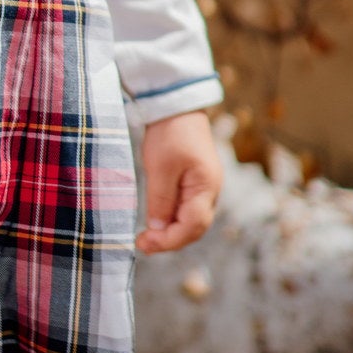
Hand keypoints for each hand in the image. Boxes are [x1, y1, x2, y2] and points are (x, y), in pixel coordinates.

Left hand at [136, 110, 222, 254]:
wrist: (177, 108)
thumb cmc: (170, 133)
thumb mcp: (160, 168)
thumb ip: (161, 200)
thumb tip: (157, 229)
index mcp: (206, 187)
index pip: (192, 226)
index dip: (169, 240)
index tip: (144, 243)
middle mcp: (210, 191)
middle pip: (194, 228)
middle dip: (169, 241)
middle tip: (142, 244)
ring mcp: (204, 188)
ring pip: (191, 221)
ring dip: (170, 233)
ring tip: (146, 237)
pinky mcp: (195, 183)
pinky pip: (186, 210)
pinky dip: (172, 220)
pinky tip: (155, 222)